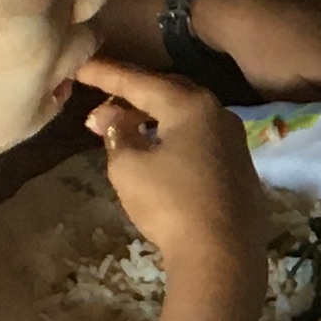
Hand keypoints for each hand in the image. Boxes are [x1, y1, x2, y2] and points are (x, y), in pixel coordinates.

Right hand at [74, 57, 263, 293]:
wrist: (222, 253)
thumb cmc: (170, 204)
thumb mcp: (129, 167)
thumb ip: (117, 134)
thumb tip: (113, 116)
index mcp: (191, 105)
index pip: (140, 81)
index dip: (107, 74)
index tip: (81, 67)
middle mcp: (218, 113)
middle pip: (168, 94)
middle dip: (131, 97)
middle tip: (99, 107)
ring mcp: (234, 141)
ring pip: (186, 117)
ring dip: (152, 119)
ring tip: (121, 131)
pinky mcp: (239, 168)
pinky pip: (199, 139)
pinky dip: (173, 137)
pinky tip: (156, 151)